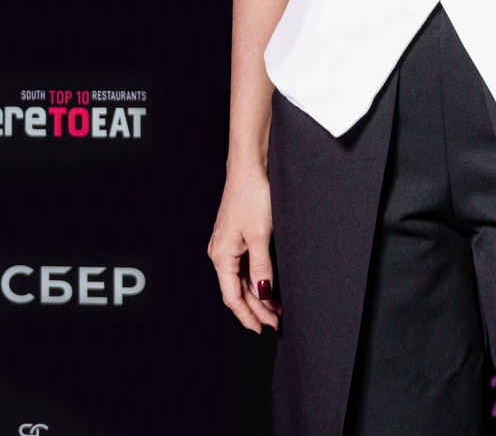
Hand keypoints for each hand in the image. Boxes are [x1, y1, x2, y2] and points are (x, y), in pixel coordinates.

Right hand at [208, 161, 278, 332]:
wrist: (250, 166)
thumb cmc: (252, 196)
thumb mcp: (260, 236)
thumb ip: (261, 268)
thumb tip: (262, 293)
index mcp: (221, 256)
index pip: (232, 296)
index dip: (247, 315)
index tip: (262, 328)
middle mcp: (220, 252)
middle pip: (236, 290)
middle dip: (256, 308)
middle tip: (275, 322)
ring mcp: (228, 244)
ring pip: (241, 279)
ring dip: (257, 295)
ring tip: (275, 309)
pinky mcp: (237, 235)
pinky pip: (244, 265)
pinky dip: (256, 279)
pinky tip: (268, 285)